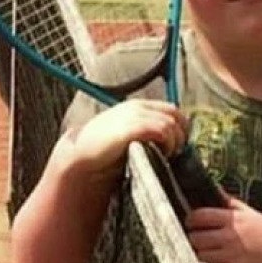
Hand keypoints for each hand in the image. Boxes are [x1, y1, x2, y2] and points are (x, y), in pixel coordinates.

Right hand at [68, 99, 188, 178]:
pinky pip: (162, 130)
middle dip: (181, 133)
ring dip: (175, 141)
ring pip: (171, 123)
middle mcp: (136, 106)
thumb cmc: (102, 150)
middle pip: (175, 114)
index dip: (180, 126)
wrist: (81, 156)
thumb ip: (144, 129)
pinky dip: (168, 143)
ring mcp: (134, 115)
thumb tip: (169, 137)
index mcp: (135, 106)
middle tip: (175, 151)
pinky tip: (162, 154)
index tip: (177, 143)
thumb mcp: (125, 133)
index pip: (171, 109)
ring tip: (167, 154)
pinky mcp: (132, 127)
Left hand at [184, 197, 261, 262]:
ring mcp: (233, 256)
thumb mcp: (255, 214)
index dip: (191, 219)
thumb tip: (216, 192)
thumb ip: (232, 204)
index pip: (199, 215)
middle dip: (195, 238)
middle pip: (196, 237)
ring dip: (203, 254)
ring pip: (201, 255)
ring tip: (211, 253)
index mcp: (234, 220)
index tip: (190, 222)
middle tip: (200, 239)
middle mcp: (231, 237)